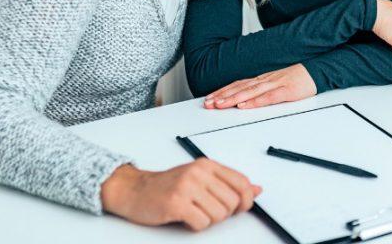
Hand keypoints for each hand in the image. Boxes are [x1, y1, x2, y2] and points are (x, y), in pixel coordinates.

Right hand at [100, 160, 261, 231]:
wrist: (134, 190)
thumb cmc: (168, 186)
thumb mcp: (200, 178)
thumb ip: (228, 183)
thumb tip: (257, 189)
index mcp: (206, 165)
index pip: (241, 182)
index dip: (246, 199)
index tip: (240, 207)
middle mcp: (198, 173)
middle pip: (232, 202)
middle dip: (223, 213)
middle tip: (206, 210)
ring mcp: (186, 187)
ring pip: (219, 215)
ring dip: (208, 220)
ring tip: (194, 212)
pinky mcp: (176, 203)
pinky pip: (202, 223)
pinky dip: (196, 225)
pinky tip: (185, 217)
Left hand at [202, 64, 316, 109]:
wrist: (315, 72)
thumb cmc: (295, 80)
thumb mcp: (274, 84)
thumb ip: (260, 90)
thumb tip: (243, 100)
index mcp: (261, 80)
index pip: (237, 85)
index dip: (222, 91)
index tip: (209, 98)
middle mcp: (264, 80)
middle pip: (239, 88)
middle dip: (222, 96)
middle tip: (208, 104)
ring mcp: (275, 84)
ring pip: (250, 92)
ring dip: (233, 98)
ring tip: (220, 104)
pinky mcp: (286, 91)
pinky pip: (268, 97)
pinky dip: (255, 101)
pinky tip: (245, 106)